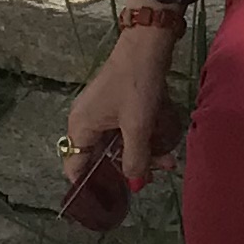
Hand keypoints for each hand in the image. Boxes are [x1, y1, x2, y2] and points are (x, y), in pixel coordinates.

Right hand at [64, 24, 179, 189]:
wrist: (147, 45)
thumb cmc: (136, 85)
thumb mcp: (137, 126)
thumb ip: (135, 159)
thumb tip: (135, 185)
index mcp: (80, 127)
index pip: (75, 167)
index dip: (93, 185)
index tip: (114, 198)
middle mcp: (85, 121)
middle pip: (101, 157)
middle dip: (128, 168)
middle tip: (154, 175)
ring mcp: (101, 112)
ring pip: (118, 143)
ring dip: (142, 153)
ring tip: (168, 161)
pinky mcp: (116, 104)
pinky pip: (126, 129)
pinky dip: (143, 137)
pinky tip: (165, 143)